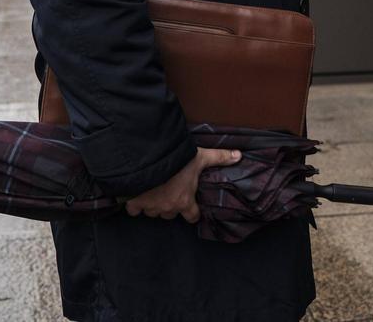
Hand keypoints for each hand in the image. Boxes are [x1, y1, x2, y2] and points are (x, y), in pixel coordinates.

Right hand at [124, 147, 241, 223]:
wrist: (147, 159)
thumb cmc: (175, 160)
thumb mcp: (199, 157)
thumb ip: (219, 157)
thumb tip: (239, 155)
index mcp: (184, 201)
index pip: (192, 216)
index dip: (192, 211)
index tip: (191, 206)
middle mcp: (168, 207)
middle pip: (171, 214)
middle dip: (170, 206)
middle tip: (170, 193)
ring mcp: (150, 206)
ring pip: (153, 212)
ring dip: (154, 204)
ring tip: (153, 192)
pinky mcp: (135, 202)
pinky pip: (134, 210)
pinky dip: (134, 204)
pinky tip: (136, 196)